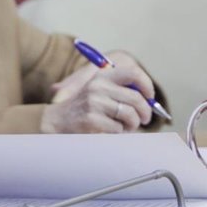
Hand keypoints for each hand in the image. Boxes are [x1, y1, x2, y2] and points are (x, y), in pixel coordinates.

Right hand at [41, 60, 156, 133]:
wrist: (56, 121)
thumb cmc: (84, 108)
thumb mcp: (99, 91)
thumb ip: (120, 90)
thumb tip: (149, 100)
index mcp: (101, 76)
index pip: (132, 73)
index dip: (147, 85)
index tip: (150, 98)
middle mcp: (98, 86)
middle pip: (136, 99)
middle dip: (145, 113)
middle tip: (143, 120)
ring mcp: (94, 103)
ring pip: (130, 115)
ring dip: (131, 125)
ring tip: (123, 127)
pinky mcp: (92, 120)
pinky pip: (118, 129)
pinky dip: (117, 133)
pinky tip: (107, 131)